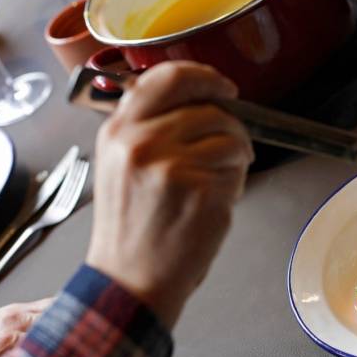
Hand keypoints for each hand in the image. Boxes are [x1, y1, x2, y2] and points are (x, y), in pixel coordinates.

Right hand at [86, 62, 253, 327]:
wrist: (130, 279)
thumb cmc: (131, 227)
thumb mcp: (120, 164)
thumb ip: (150, 127)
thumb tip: (200, 101)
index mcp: (119, 130)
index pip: (168, 77)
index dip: (204, 78)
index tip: (224, 88)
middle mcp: (142, 142)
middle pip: (211, 109)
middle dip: (231, 127)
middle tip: (234, 147)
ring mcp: (173, 166)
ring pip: (231, 138)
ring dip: (236, 157)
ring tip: (218, 181)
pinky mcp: (202, 192)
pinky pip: (237, 171)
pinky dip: (236, 185)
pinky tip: (214, 203)